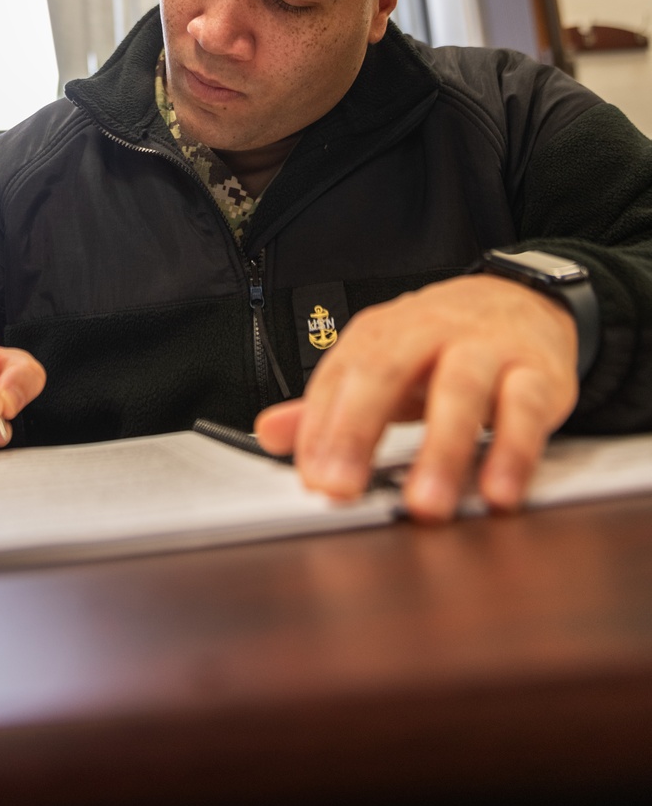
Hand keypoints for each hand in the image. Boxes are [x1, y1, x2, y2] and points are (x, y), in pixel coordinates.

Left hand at [255, 274, 578, 520]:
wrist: (526, 299)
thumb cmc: (445, 342)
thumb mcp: (384, 366)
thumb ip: (327, 405)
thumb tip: (268, 435)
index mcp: (384, 333)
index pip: (339, 375)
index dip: (320, 427)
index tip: (312, 478)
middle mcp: (430, 333)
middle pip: (387, 371)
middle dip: (359, 431)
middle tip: (342, 490)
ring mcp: (486, 350)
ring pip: (460, 392)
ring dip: (441, 451)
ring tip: (425, 506)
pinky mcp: (538, 374)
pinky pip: (526, 411)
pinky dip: (514, 453)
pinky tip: (497, 493)